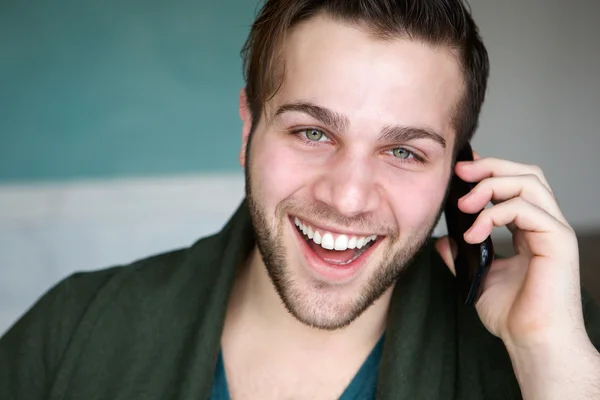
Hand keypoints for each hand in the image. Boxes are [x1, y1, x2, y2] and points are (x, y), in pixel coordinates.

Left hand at [435, 152, 586, 348]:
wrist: (532, 342)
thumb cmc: (512, 315)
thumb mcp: (478, 277)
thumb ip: (462, 255)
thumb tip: (441, 240)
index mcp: (529, 230)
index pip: (515, 184)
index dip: (489, 171)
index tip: (459, 171)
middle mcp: (545, 225)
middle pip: (526, 173)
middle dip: (491, 167)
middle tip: (460, 172)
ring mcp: (554, 231)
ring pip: (529, 182)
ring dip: (491, 185)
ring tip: (465, 205)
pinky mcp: (558, 241)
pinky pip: (527, 208)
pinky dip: (496, 214)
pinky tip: (474, 233)